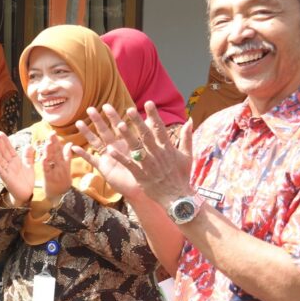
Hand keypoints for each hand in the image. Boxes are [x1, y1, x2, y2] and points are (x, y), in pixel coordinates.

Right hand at [0, 132, 35, 205]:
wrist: (26, 194)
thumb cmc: (26, 181)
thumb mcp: (29, 166)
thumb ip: (28, 156)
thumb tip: (29, 145)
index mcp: (15, 160)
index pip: (9, 148)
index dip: (5, 141)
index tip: (0, 133)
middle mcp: (9, 164)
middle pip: (3, 152)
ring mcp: (6, 171)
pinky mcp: (6, 178)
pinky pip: (0, 171)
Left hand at [41, 133, 71, 199]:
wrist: (62, 196)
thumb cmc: (62, 181)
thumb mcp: (67, 167)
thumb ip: (67, 155)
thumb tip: (70, 144)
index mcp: (64, 162)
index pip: (60, 149)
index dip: (56, 141)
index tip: (52, 132)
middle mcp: (60, 166)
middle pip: (56, 153)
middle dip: (53, 143)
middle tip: (51, 134)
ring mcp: (55, 172)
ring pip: (52, 161)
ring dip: (50, 152)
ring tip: (47, 143)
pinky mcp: (50, 179)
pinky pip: (47, 171)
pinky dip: (46, 165)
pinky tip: (43, 159)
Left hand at [70, 102, 193, 203]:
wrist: (178, 197)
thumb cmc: (181, 175)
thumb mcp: (187, 155)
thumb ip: (187, 137)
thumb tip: (190, 120)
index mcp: (168, 148)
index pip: (160, 128)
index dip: (154, 115)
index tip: (149, 103)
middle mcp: (157, 154)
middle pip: (146, 135)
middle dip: (138, 122)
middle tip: (129, 109)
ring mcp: (148, 164)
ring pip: (136, 148)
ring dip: (127, 136)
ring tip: (118, 125)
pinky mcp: (141, 175)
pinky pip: (129, 164)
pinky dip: (120, 157)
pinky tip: (109, 150)